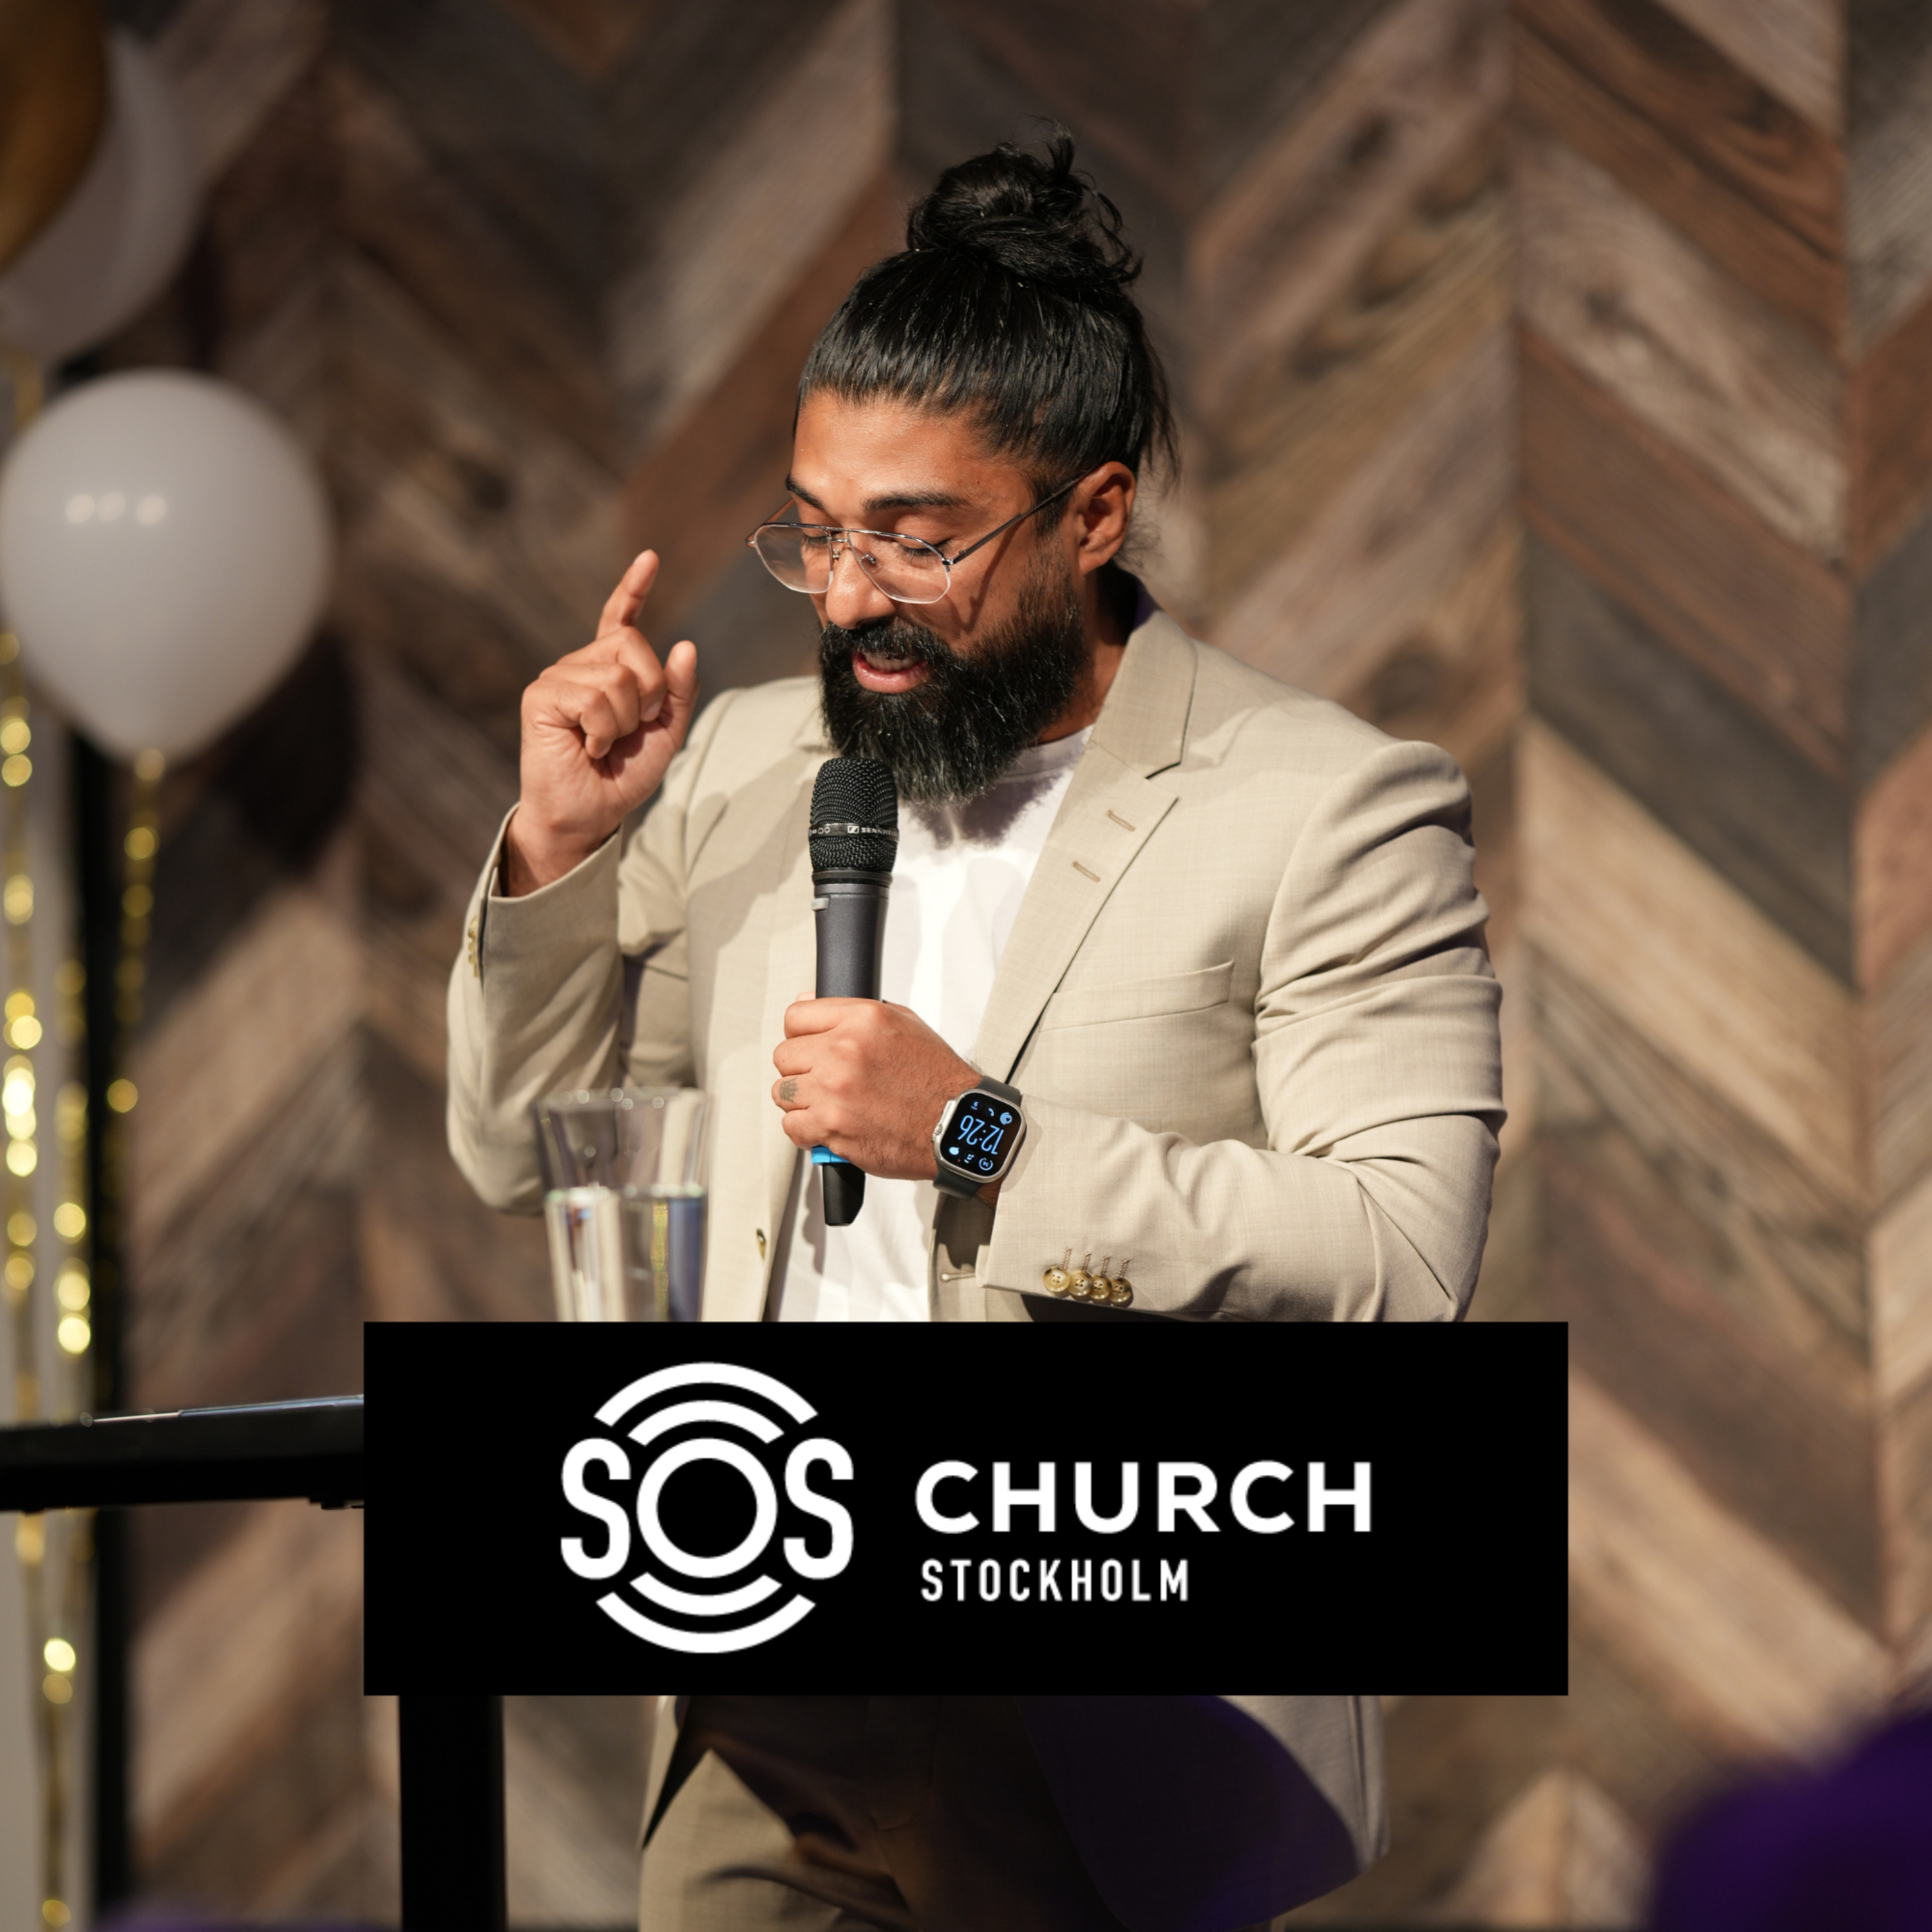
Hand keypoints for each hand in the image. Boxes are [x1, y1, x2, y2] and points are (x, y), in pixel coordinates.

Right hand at [502, 550, 699, 893]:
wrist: (589, 814)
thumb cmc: (622, 776)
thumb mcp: (665, 733)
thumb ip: (678, 691)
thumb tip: (685, 644)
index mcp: (608, 670)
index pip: (620, 619)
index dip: (634, 588)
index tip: (650, 558)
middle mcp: (581, 665)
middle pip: (634, 645)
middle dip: (650, 693)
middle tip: (631, 728)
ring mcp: (558, 677)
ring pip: (617, 676)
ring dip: (624, 720)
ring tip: (604, 742)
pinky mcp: (541, 696)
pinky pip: (593, 696)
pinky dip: (602, 729)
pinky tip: (587, 746)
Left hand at [772, 1000, 987, 1187]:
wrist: (956, 1126)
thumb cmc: (936, 1079)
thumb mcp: (904, 1024)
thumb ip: (853, 1011)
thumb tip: (808, 1002)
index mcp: (862, 1020)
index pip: (795, 1016)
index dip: (800, 1033)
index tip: (809, 1046)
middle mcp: (844, 1051)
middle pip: (784, 1056)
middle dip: (801, 1069)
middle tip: (823, 1079)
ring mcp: (835, 1090)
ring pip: (782, 1092)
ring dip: (801, 1100)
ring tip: (828, 1103)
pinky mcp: (832, 1126)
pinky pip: (792, 1126)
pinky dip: (806, 1130)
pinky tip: (827, 1126)